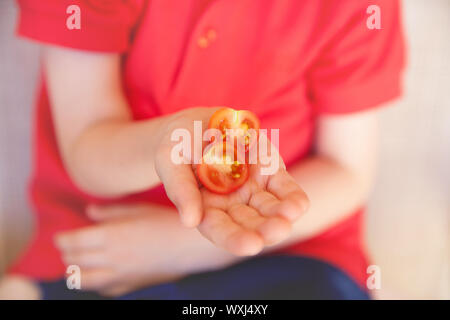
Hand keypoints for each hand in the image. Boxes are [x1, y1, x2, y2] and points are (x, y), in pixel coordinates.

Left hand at [55, 204, 188, 295]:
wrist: (190, 246)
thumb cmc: (166, 222)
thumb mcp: (138, 209)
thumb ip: (111, 212)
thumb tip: (89, 212)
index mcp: (111, 235)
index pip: (73, 242)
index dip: (62, 239)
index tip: (60, 237)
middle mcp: (111, 257)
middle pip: (76, 260)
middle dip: (66, 254)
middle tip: (65, 248)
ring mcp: (120, 274)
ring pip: (85, 280)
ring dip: (74, 273)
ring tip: (72, 266)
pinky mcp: (131, 284)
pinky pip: (105, 289)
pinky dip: (95, 284)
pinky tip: (97, 277)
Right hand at [156, 108, 308, 254]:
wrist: (199, 124)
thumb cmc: (178, 145)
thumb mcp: (171, 161)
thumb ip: (180, 190)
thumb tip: (189, 222)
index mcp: (206, 209)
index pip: (220, 230)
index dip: (234, 239)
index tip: (250, 245)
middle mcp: (233, 204)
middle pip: (250, 224)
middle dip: (264, 229)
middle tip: (278, 230)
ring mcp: (253, 188)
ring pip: (270, 208)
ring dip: (281, 214)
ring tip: (290, 216)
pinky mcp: (269, 171)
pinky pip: (283, 187)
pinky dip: (292, 195)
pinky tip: (299, 204)